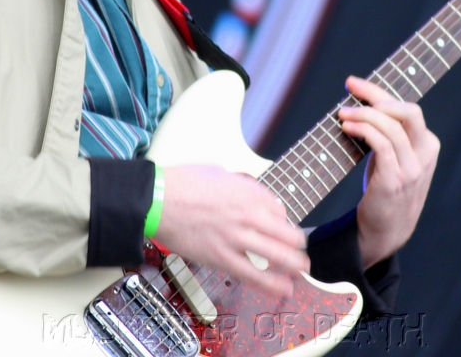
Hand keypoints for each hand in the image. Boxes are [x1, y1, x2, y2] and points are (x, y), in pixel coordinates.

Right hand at [155, 165, 308, 297]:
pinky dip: (272, 284)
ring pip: (278, 255)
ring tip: (302, 269)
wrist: (158, 200)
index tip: (279, 223)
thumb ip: (239, 186)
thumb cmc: (181, 183)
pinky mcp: (222, 258)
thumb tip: (250, 193)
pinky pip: (254, 275)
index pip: (280, 209)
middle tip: (301, 248)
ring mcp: (237, 238)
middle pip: (287, 233)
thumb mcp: (219, 172)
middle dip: (298, 243)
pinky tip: (284, 288)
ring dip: (294, 264)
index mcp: (249, 192)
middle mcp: (249, 215)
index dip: (282, 218)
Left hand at [338, 76, 440, 268]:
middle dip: (377, 96)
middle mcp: (425, 154)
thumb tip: (361, 101)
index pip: (406, 108)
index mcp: (427, 144)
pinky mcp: (395, 181)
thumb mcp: (392, 156)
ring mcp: (413, 169)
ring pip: (392, 127)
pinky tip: (347, 128)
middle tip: (350, 90)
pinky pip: (382, 145)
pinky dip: (364, 131)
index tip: (353, 83)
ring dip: (363, 115)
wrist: (386, 230)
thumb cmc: (385, 188)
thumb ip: (388, 132)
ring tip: (342, 114)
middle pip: (409, 111)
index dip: (379, 92)